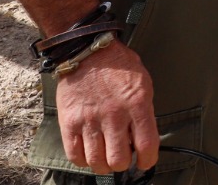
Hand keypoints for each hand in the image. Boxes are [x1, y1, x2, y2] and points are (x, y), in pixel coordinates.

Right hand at [56, 40, 158, 173]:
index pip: (147, 144)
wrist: (88, 51)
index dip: (148, 160)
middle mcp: (114, 115)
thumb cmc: (119, 66)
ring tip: (106, 158)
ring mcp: (90, 120)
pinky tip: (89, 154)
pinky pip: (74, 154)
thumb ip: (144, 111)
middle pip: (119, 159)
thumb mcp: (143, 83)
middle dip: (123, 164)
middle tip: (123, 158)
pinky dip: (83, 160)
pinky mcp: (69, 122)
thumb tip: (143, 137)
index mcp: (137, 104)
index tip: (146, 162)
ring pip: (96, 161)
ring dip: (103, 165)